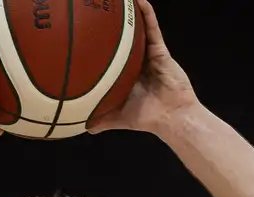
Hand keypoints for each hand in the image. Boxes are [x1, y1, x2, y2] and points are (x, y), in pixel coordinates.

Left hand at [89, 0, 198, 134]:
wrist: (171, 116)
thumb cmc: (147, 118)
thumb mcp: (118, 118)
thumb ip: (101, 119)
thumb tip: (82, 127)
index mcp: (124, 74)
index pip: (110, 55)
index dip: (99, 45)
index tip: (85, 35)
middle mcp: (135, 61)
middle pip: (121, 39)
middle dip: (111, 25)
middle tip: (98, 9)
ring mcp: (148, 54)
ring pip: (137, 29)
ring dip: (129, 13)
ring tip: (118, 0)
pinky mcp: (160, 49)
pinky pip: (152, 28)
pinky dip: (146, 13)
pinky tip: (138, 0)